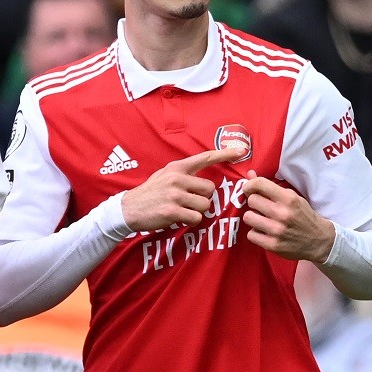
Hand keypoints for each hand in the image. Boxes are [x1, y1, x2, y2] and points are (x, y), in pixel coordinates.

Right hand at [121, 147, 243, 230]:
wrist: (128, 209)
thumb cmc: (150, 193)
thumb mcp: (165, 175)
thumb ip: (184, 174)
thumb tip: (207, 182)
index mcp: (177, 167)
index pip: (205, 157)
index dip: (225, 154)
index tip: (242, 151)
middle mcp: (177, 178)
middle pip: (210, 189)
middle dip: (204, 198)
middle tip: (189, 202)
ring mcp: (174, 194)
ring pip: (205, 205)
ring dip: (197, 211)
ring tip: (182, 210)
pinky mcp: (172, 211)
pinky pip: (195, 217)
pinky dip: (190, 220)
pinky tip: (178, 218)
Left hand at [241, 170, 334, 262]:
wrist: (319, 240)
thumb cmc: (303, 215)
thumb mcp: (292, 197)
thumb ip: (270, 187)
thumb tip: (249, 174)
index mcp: (288, 198)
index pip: (259, 184)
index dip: (250, 185)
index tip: (249, 189)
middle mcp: (282, 213)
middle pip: (252, 200)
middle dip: (254, 203)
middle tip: (261, 207)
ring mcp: (277, 230)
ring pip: (248, 217)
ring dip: (253, 218)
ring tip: (263, 220)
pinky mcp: (273, 245)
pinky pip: (251, 235)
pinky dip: (256, 234)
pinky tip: (265, 233)